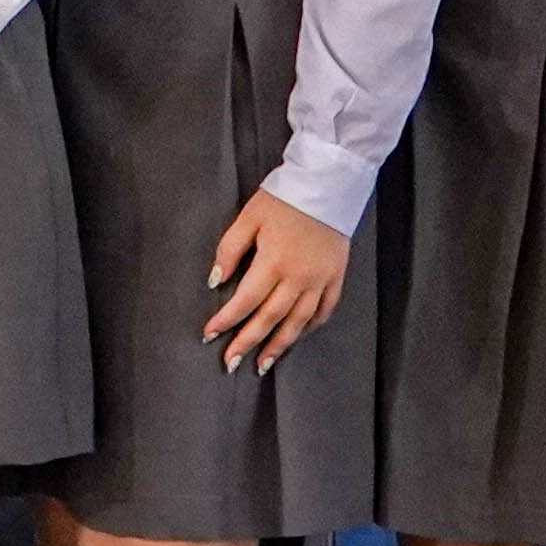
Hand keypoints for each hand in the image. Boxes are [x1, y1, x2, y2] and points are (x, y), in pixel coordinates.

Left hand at [199, 191, 353, 373]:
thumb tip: (215, 280)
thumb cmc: (284, 197)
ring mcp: (320, 279)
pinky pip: (324, 310)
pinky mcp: (336, 276)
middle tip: (231, 363)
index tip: (209, 334)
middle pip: (269, 318)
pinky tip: (299, 336)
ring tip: (263, 364)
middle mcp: (297, 277)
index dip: (226, 320)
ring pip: (298, 322)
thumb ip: (230, 250)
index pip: (245, 300)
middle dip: (248, 343)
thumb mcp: (249, 217)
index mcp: (273, 262)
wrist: (328, 182)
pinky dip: (311, 327)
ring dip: (279, 345)